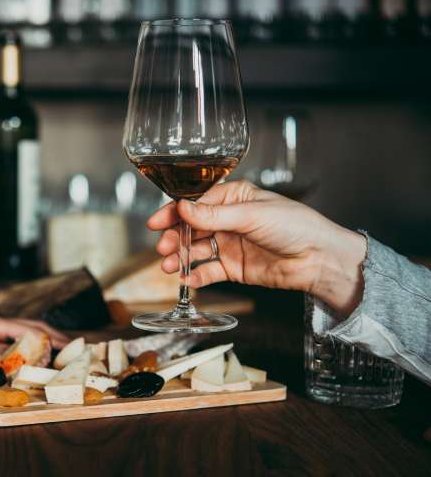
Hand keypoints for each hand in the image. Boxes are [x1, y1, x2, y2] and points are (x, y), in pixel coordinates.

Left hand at [0, 310, 68, 356]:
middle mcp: (0, 319)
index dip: (44, 339)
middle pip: (34, 324)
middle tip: (74, 347)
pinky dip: (37, 338)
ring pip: (30, 325)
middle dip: (55, 335)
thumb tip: (14, 359)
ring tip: (66, 347)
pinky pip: (22, 330)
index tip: (61, 349)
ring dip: (49, 335)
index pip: (25, 329)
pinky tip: (44, 347)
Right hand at [149, 180, 366, 315]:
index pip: (197, 203)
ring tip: (168, 265)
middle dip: (175, 237)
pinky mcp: (234, 267)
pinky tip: (185, 278)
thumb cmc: (296, 227)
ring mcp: (230, 244)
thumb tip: (183, 208)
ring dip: (181, 257)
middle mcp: (229, 220)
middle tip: (164, 247)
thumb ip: (214, 215)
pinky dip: (196, 274)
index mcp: (235, 198)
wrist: (319, 259)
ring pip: (197, 249)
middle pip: (192, 227)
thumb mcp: (252, 215)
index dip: (175, 212)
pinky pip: (209, 270)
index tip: (157, 222)